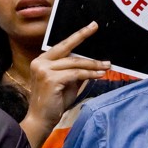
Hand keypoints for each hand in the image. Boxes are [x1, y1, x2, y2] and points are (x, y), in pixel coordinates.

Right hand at [20, 21, 111, 147]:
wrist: (41, 120)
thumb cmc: (54, 103)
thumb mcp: (66, 83)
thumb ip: (74, 71)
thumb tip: (91, 62)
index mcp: (42, 61)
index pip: (62, 46)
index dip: (77, 36)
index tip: (90, 27)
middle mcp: (40, 62)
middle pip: (67, 47)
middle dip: (82, 36)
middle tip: (95, 27)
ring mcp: (44, 70)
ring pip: (74, 62)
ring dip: (93, 64)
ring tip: (106, 65)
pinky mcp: (50, 79)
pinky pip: (75, 73)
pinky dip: (89, 73)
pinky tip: (99, 74)